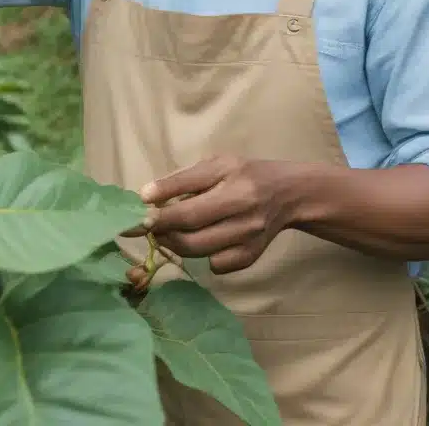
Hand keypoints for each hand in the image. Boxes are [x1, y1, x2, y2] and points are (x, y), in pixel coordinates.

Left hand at [137, 156, 295, 274]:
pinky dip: (201, 256)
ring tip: (165, 232)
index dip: (162, 203)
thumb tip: (147, 196)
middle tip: (146, 224)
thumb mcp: (216, 164)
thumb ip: (183, 179)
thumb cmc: (244, 174)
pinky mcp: (251, 256)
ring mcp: (249, 237)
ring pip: (198, 249)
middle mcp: (243, 209)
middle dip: (161, 227)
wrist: (288, 194)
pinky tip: (201, 241)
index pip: (190, 193)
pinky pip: (216, 264)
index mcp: (232, 180)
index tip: (140, 204)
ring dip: (173, 243)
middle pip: (191, 227)